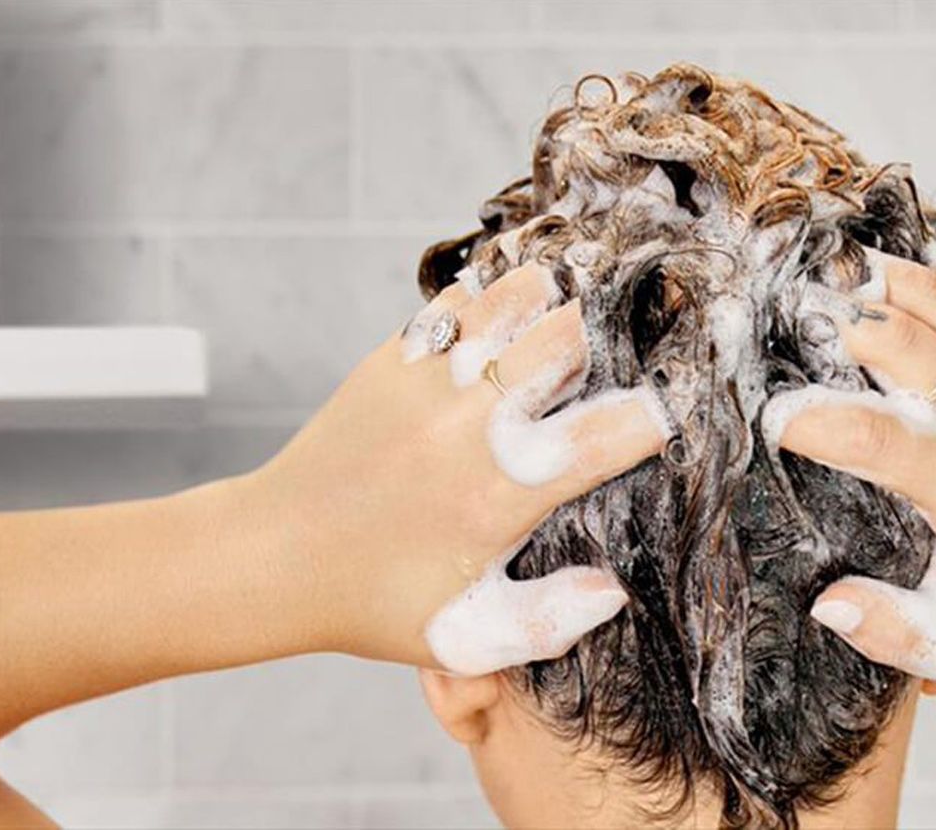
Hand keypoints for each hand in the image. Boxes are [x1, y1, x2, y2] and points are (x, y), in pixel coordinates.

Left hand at [251, 260, 668, 674]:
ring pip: (517, 298)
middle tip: (604, 367)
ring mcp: (426, 381)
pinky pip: (457, 302)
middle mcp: (468, 425)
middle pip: (572, 339)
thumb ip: (551, 620)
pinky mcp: (391, 359)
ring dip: (550, 308)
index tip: (660, 421)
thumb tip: (613, 588)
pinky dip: (489, 301)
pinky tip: (498, 327)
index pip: (613, 432)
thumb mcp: (467, 638)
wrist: (275, 554)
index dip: (656, 418)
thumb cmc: (375, 602)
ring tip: (558, 332)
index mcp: (500, 494)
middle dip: (605, 347)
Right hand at [774, 247, 935, 691]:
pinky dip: (906, 275)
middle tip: (770, 315)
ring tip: (806, 275)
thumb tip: (830, 605)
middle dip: (832, 323)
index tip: (764, 415)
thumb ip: (892, 630)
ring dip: (868, 283)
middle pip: (902, 345)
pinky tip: (857, 271)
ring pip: (933, 302)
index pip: (874, 438)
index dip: (809, 419)